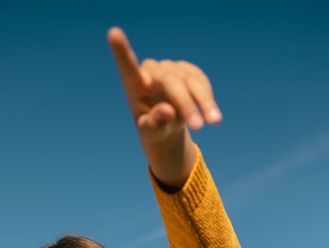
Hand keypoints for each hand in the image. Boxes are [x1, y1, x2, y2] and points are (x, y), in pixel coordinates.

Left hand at [107, 27, 221, 142]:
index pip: (127, 66)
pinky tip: (211, 115)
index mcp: (135, 86)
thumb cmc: (153, 129)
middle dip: (186, 104)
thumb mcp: (151, 133)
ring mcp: (171, 69)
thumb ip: (155, 123)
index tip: (113, 34)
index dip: (121, 50)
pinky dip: (207, 98)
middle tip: (198, 126)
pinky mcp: (188, 71)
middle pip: (171, 81)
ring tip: (215, 122)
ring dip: (204, 101)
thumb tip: (166, 112)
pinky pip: (201, 82)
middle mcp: (152, 72)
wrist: (166, 126)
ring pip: (190, 81)